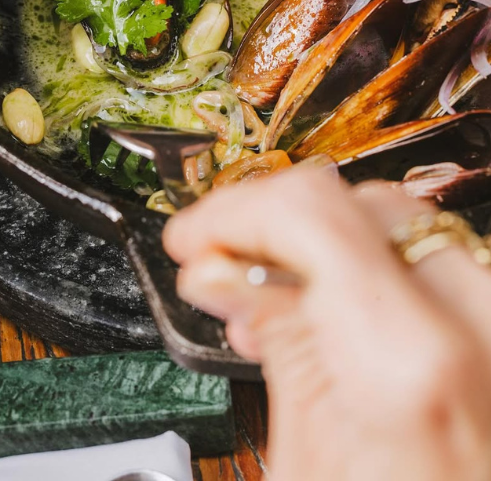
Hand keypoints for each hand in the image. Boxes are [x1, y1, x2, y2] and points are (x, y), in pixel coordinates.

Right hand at [164, 168, 490, 480]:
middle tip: (214, 263)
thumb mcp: (306, 464)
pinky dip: (362, 267)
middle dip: (269, 222)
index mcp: (410, 358)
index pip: (308, 209)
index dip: (232, 210)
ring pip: (390, 221)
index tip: (193, 235)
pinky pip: (427, 263)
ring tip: (256, 297)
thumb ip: (275, 342)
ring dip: (313, 242)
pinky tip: (320, 309)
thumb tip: (223, 273)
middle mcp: (474, 318)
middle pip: (350, 201)